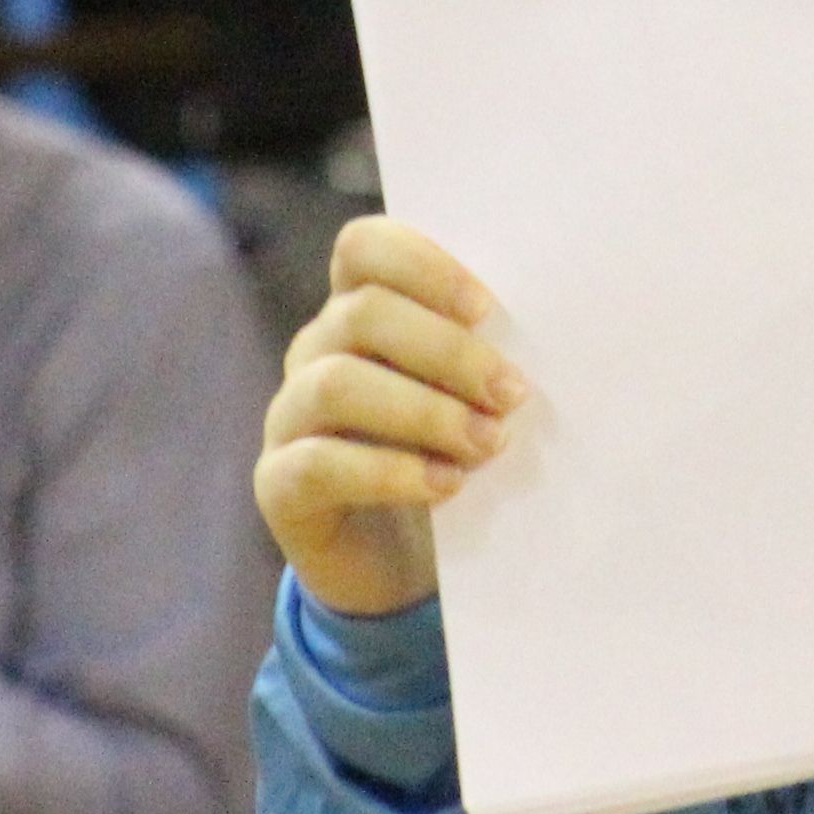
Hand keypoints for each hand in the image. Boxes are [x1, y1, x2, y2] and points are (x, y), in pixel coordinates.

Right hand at [260, 217, 524, 618]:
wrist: (396, 564)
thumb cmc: (447, 459)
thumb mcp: (469, 401)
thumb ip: (484, 365)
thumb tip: (535, 352)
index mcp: (359, 309)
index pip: (364, 248)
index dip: (423, 266)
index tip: (487, 308)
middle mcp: (314, 351)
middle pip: (362, 314)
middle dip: (447, 351)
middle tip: (511, 393)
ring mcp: (288, 415)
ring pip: (336, 384)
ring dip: (424, 412)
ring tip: (487, 444)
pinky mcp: (277, 483)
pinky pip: (318, 463)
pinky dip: (389, 472)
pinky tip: (445, 486)